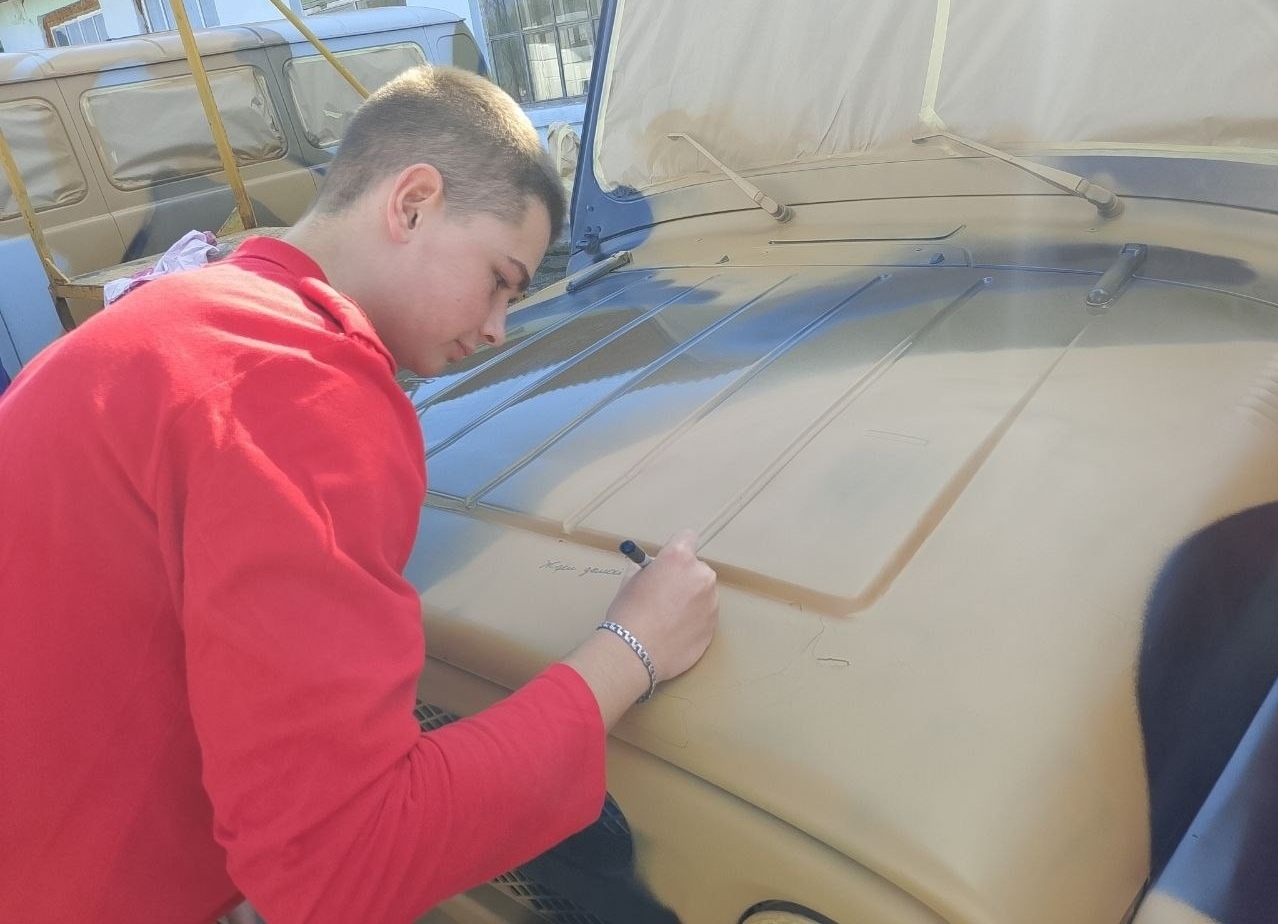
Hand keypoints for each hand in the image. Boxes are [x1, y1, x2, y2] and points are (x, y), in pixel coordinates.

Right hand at [561, 529, 718, 725]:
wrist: (635, 651)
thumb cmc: (628, 614)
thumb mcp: (630, 581)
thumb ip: (646, 568)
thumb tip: (650, 567)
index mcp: (679, 558)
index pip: (687, 537)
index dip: (677, 548)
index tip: (670, 560)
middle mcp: (701, 575)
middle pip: (697, 568)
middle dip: (684, 577)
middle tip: (665, 595)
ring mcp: (711, 602)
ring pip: (703, 594)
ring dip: (691, 600)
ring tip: (668, 619)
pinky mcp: (713, 626)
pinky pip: (705, 616)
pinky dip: (694, 621)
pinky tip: (674, 632)